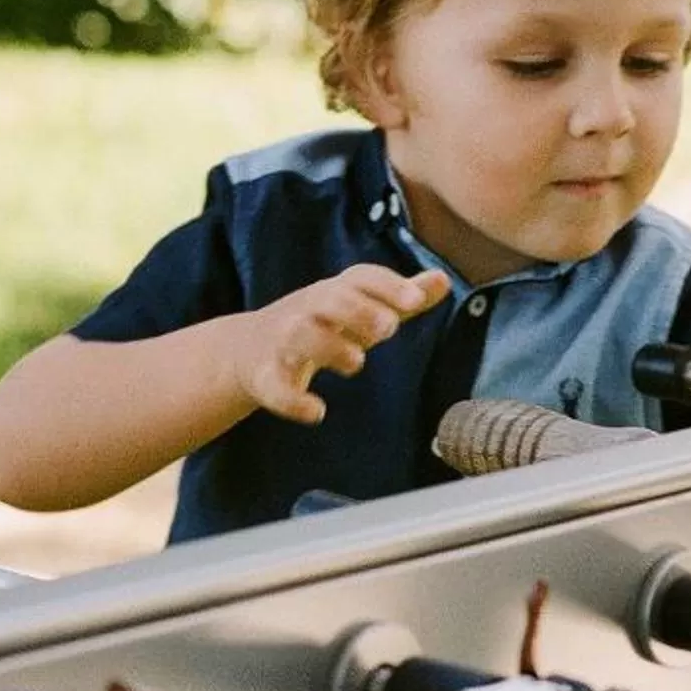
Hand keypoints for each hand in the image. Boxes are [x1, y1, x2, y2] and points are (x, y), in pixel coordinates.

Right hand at [230, 264, 449, 424]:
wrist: (247, 348)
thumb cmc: (320, 324)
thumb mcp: (359, 307)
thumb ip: (401, 297)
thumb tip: (443, 280)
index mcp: (334, 292)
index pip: (360, 277)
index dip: (387, 286)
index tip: (415, 302)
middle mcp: (307, 310)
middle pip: (328, 299)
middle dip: (358, 310)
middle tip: (389, 329)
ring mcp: (282, 342)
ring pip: (299, 336)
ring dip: (329, 347)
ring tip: (357, 362)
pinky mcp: (265, 377)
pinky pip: (274, 387)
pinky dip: (293, 400)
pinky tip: (317, 412)